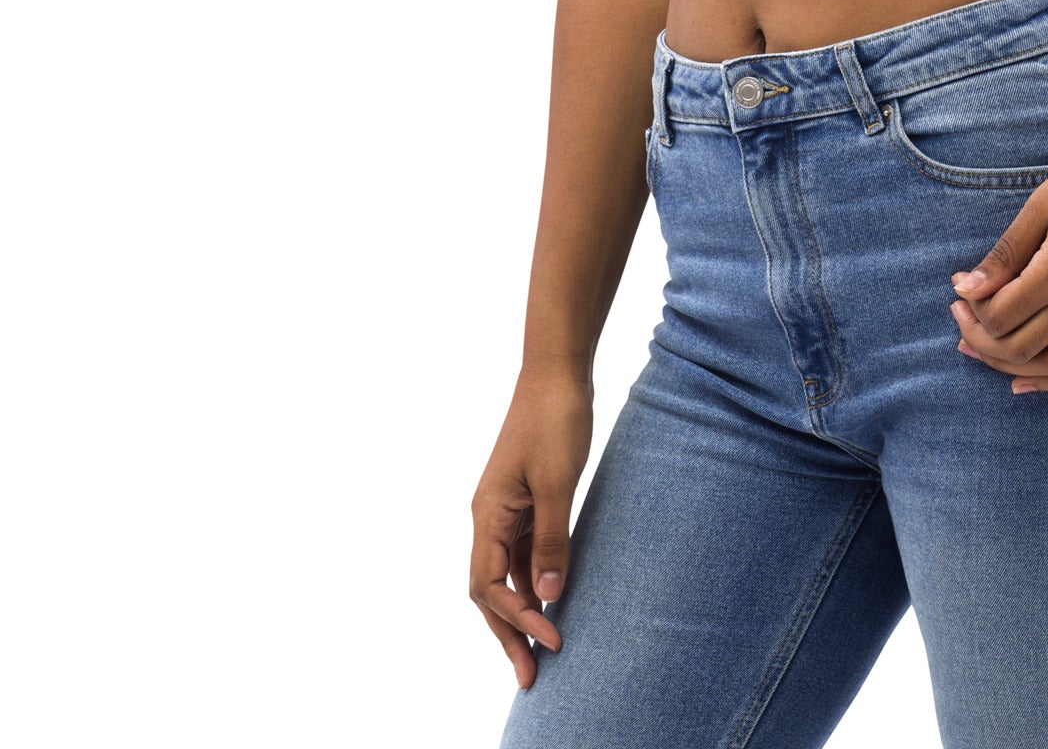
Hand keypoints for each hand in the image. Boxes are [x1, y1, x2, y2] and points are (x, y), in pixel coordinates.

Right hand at [469, 365, 593, 687]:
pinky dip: (534, 579)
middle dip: (509, 634)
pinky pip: (523, 551)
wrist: (557, 370)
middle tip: (532, 678)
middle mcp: (489, 517)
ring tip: (544, 648)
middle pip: (490, 590)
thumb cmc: (556, 419)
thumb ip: (553, 537)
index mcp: (488, 514)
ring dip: (522, 610)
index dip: (517, 619)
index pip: (489, 586)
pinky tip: (553, 598)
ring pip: (506, 573)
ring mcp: (506, 508)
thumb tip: (548, 595)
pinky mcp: (526, 499)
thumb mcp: (559, 480)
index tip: (551, 641)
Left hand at [947, 110, 1047, 392]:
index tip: (960, 291)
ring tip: (984, 349)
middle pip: (1020, 347)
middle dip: (981, 340)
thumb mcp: (1042, 203)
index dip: (972, 310)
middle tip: (961, 319)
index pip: (1001, 316)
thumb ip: (1006, 252)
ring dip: (1011, 365)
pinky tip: (1030, 378)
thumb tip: (965, 287)